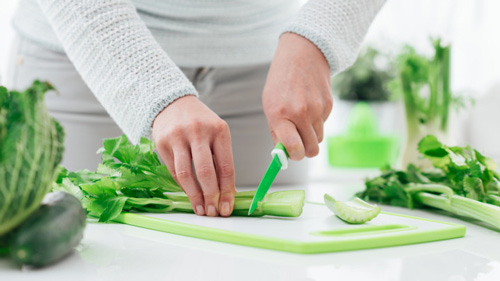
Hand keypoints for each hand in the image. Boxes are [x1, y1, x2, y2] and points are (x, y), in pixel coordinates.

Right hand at [152, 96, 235, 216]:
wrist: (173, 103)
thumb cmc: (200, 122)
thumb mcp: (216, 134)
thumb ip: (221, 159)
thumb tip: (227, 193)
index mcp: (219, 130)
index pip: (226, 166)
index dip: (227, 191)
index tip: (227, 207)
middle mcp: (198, 132)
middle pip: (206, 172)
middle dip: (211, 196)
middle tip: (214, 213)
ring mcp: (178, 137)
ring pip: (186, 174)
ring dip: (194, 196)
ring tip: (201, 209)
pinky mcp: (162, 143)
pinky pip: (174, 171)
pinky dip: (183, 186)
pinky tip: (190, 195)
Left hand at [263, 32, 332, 159]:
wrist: (302, 54)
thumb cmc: (281, 81)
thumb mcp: (269, 104)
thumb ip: (276, 131)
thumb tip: (284, 154)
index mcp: (280, 114)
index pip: (293, 147)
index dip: (294, 156)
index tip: (291, 154)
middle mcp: (300, 113)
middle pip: (311, 149)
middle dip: (304, 150)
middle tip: (297, 143)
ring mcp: (317, 109)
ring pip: (318, 138)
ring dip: (311, 135)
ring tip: (301, 120)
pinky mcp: (329, 105)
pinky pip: (324, 124)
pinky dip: (317, 121)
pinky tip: (309, 106)